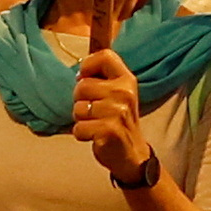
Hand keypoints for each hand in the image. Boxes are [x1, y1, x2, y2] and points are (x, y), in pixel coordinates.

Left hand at [68, 42, 153, 185]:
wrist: (132, 154)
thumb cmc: (118, 121)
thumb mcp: (117, 93)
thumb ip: (102, 76)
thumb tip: (81, 66)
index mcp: (127, 79)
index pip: (103, 56)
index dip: (87, 66)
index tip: (86, 79)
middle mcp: (125, 92)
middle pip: (82, 86)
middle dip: (80, 100)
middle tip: (95, 111)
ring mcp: (118, 112)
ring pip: (78, 108)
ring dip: (81, 120)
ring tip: (96, 124)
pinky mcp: (109, 130)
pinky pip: (79, 128)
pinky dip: (82, 134)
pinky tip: (95, 136)